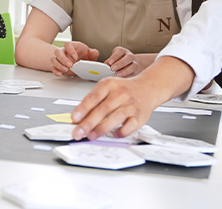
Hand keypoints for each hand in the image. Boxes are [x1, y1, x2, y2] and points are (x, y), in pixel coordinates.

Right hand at [50, 41, 98, 76]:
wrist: (80, 61)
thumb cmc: (84, 55)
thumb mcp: (90, 53)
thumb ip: (93, 53)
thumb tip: (95, 53)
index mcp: (72, 46)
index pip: (67, 44)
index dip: (70, 50)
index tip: (76, 57)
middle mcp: (64, 51)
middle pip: (58, 51)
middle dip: (63, 59)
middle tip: (70, 65)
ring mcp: (59, 59)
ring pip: (53, 59)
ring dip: (59, 65)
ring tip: (66, 70)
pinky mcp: (57, 66)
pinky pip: (53, 67)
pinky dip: (55, 71)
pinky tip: (60, 74)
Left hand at [71, 57, 193, 139]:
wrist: (147, 88)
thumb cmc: (123, 89)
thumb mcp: (106, 88)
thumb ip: (92, 101)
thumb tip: (78, 118)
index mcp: (109, 84)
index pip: (94, 97)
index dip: (83, 108)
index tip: (74, 118)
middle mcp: (121, 94)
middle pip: (103, 109)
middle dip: (88, 123)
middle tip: (78, 132)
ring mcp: (131, 105)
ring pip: (115, 118)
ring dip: (101, 129)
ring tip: (91, 135)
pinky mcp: (140, 117)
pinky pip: (129, 127)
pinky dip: (120, 132)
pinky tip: (112, 134)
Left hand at [105, 46, 138, 76]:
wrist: (127, 65)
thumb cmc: (116, 62)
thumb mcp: (111, 60)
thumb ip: (109, 63)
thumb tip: (104, 67)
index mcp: (122, 51)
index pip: (120, 51)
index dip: (115, 56)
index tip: (109, 62)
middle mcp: (129, 55)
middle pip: (129, 57)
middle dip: (120, 63)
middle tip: (112, 69)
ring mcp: (134, 62)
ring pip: (134, 65)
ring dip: (125, 71)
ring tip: (117, 75)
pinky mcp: (136, 70)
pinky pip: (134, 73)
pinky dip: (128, 76)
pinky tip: (122, 78)